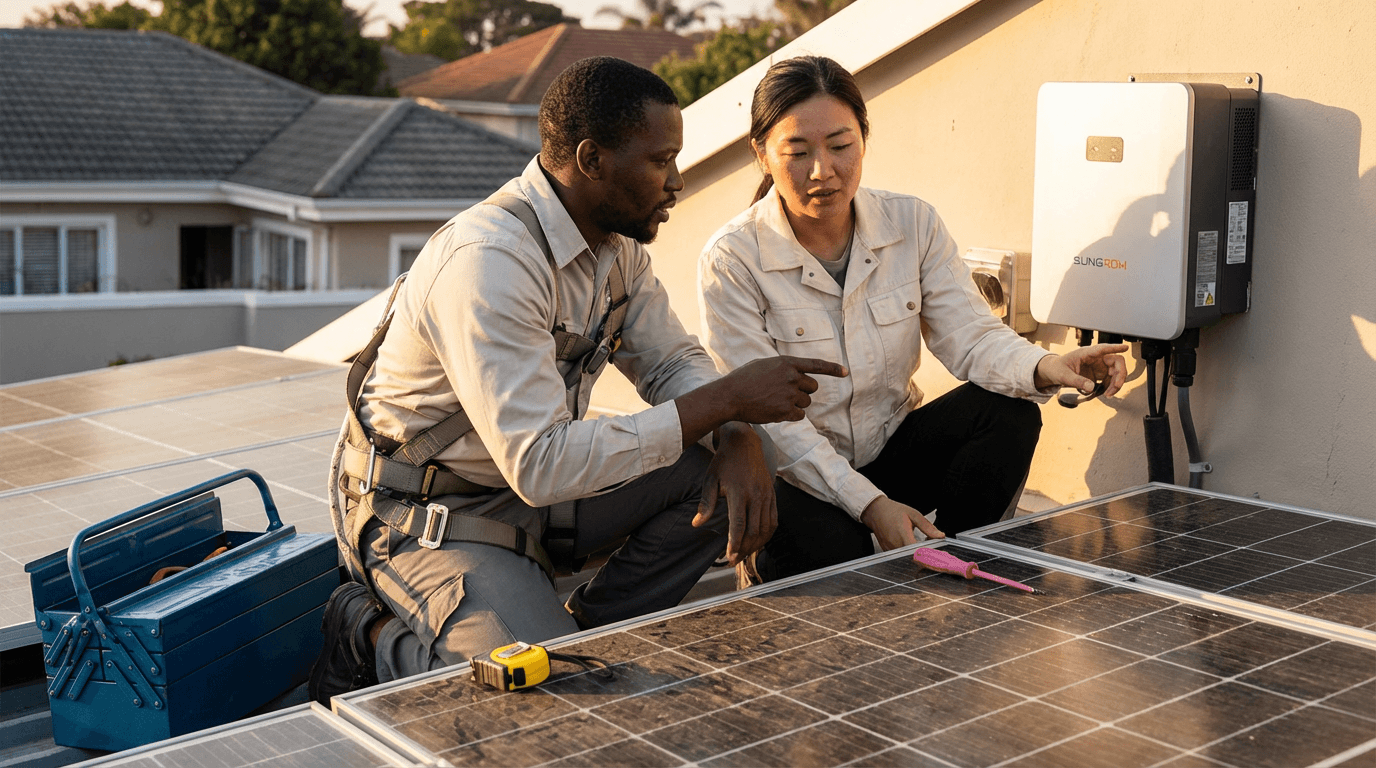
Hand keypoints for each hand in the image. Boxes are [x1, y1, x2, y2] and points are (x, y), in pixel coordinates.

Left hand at [691, 424, 775, 565]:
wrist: (745, 443)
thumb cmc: (724, 462)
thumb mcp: (710, 479)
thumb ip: (706, 503)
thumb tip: (697, 524)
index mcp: (740, 492)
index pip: (739, 525)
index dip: (735, 544)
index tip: (729, 557)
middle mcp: (756, 495)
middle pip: (754, 531)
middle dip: (744, 549)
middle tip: (733, 560)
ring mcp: (767, 495)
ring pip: (766, 528)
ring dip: (756, 545)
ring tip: (744, 554)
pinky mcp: (772, 495)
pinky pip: (773, 520)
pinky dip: (767, 535)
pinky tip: (757, 542)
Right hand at [722, 356, 848, 423]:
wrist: (730, 396)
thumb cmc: (744, 379)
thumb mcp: (764, 364)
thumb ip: (783, 367)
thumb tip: (795, 373)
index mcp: (787, 363)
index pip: (816, 365)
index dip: (833, 369)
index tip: (845, 372)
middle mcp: (792, 377)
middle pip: (813, 388)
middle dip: (804, 391)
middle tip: (787, 393)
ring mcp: (789, 395)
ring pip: (806, 403)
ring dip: (795, 404)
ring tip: (775, 401)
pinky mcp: (785, 411)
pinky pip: (799, 416)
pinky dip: (791, 416)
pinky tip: (776, 411)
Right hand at [861, 497, 944, 550]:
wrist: (876, 511)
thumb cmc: (893, 511)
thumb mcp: (913, 514)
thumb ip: (927, 527)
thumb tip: (940, 536)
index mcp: (903, 534)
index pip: (918, 552)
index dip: (930, 556)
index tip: (940, 556)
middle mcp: (896, 544)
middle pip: (915, 558)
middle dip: (929, 558)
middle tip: (938, 553)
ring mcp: (891, 550)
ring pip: (909, 559)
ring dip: (921, 557)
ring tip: (928, 549)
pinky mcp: (889, 552)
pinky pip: (903, 557)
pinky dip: (912, 555)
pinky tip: (916, 548)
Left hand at [1034, 343, 1128, 396]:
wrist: (1054, 372)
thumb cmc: (1057, 368)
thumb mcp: (1064, 376)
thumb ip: (1077, 381)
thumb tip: (1091, 387)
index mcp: (1086, 353)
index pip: (1103, 348)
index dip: (1115, 347)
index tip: (1125, 347)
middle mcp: (1096, 358)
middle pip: (1116, 361)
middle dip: (1119, 375)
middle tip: (1115, 388)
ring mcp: (1099, 366)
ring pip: (1116, 371)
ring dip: (1116, 384)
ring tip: (1108, 394)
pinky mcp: (1099, 374)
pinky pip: (1111, 379)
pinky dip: (1111, 387)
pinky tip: (1105, 393)